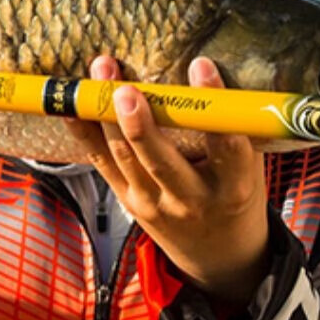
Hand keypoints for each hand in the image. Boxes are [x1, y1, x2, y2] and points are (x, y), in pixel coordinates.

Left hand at [73, 55, 271, 307]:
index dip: (213, 105)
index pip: (226, 146)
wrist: (219, 257)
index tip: (201, 65)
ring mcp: (154, 205)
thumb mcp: (249, 167)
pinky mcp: (129, 203)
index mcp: (232, 188)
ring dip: (106, 117)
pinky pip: (102, 164)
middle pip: (161, 162)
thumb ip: (231, 127)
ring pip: (125, 160)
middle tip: (127, 89)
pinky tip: (70, 106)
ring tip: (99, 74)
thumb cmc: (237, 196)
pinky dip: (84, 133)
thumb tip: (211, 62)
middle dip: (140, 125)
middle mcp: (190, 200)